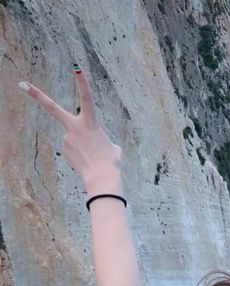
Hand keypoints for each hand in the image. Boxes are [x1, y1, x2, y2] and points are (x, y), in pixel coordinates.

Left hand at [19, 64, 122, 193]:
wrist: (102, 177)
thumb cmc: (111, 161)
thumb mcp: (112, 146)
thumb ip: (101, 139)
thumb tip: (93, 143)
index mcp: (91, 122)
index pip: (87, 97)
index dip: (82, 82)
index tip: (76, 68)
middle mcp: (75, 127)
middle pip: (52, 107)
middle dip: (36, 95)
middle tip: (22, 84)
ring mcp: (67, 138)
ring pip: (74, 137)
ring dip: (84, 147)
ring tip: (92, 157)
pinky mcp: (64, 149)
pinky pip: (73, 148)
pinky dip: (80, 154)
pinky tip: (86, 161)